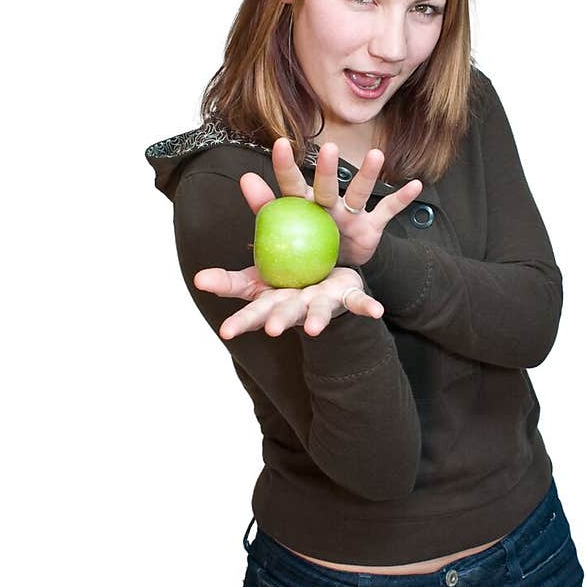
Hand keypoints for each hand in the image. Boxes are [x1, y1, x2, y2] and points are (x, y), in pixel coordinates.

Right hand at [194, 265, 381, 339]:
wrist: (327, 272)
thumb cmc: (287, 274)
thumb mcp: (260, 268)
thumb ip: (240, 254)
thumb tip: (207, 256)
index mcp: (274, 299)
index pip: (252, 311)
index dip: (240, 321)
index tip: (225, 332)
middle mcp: (297, 305)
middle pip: (284, 314)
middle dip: (277, 321)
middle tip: (269, 329)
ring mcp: (322, 304)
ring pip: (318, 313)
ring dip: (316, 320)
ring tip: (313, 328)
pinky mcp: (346, 298)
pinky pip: (358, 303)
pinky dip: (367, 307)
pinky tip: (377, 311)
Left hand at [235, 138, 422, 268]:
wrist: (330, 279)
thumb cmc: (298, 261)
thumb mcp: (269, 259)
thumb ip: (252, 234)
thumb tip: (231, 209)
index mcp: (299, 211)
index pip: (289, 186)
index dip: (285, 167)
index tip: (280, 144)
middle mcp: (325, 206)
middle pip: (324, 186)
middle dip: (326, 169)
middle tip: (328, 148)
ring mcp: (350, 214)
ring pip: (359, 192)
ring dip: (369, 175)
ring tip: (377, 155)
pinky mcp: (371, 227)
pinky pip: (388, 212)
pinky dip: (401, 199)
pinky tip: (414, 184)